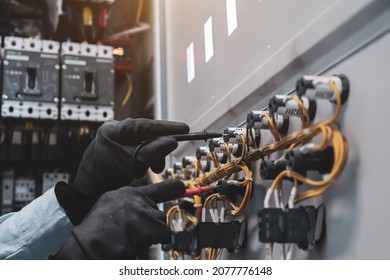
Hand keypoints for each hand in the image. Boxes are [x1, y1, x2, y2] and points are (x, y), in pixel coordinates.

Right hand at [52, 180, 184, 259]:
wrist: (82, 244)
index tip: (181, 187)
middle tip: (132, 232)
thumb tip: (154, 207)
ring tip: (127, 238)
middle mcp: (135, 203)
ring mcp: (136, 220)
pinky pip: (153, 243)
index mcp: (128, 194)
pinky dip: (144, 247)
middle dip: (151, 227)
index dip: (171, 188)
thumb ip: (134, 202)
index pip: (156, 189)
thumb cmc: (97, 225)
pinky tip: (127, 245)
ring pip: (160, 231)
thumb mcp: (113, 203)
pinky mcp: (138, 236)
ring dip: (148, 238)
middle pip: (159, 217)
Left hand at [55, 118, 188, 223]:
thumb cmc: (103, 177)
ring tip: (147, 171)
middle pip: (145, 135)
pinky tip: (139, 171)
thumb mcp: (133, 162)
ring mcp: (115, 141)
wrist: (86, 195)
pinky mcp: (117, 151)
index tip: (184, 128)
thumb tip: (172, 141)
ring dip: (149, 158)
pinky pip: (136, 152)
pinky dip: (142, 162)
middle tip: (160, 163)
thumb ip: (154, 150)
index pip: (146, 125)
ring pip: (143, 144)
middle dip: (156, 150)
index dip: (167, 127)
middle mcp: (114, 132)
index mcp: (114, 130)